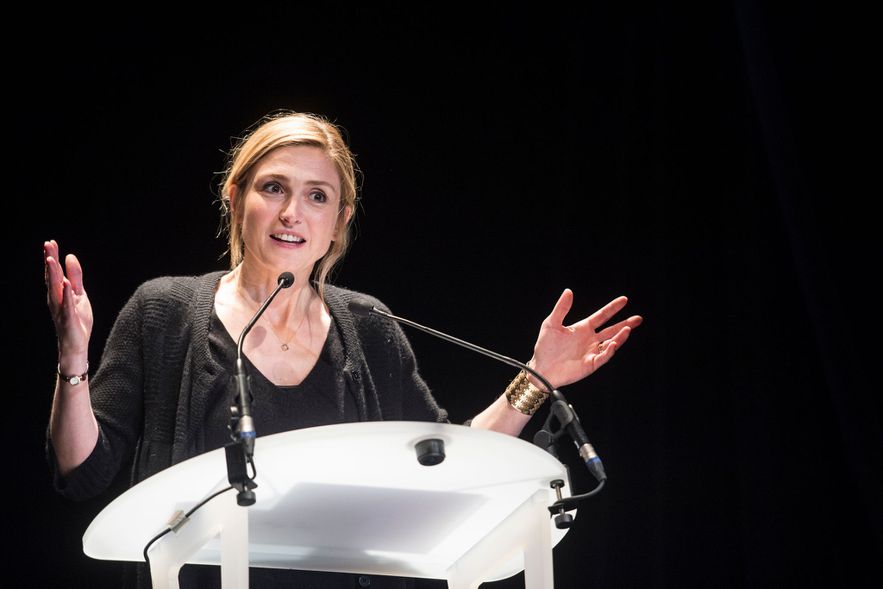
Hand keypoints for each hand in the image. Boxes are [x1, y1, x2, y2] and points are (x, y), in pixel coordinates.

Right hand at [44, 240, 92, 369]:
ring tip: (51, 259)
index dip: (52, 257)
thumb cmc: (77, 320)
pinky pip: (67, 306)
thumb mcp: (79, 295)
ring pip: (56, 290)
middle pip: (52, 277)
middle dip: (50, 261)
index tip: (50, 242)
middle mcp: (56, 300)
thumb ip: (76, 277)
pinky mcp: (69, 320)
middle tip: (47, 244)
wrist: (76, 345)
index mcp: (59, 293)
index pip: (55, 272)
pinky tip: (67, 284)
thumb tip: (70, 256)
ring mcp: (61, 310)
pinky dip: (66, 295)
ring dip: (54, 275)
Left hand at [529, 289, 641, 388]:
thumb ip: (561, 308)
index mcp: (583, 328)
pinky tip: (613, 343)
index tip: (624, 300)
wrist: (541, 369)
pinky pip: (603, 357)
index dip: (613, 308)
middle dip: (625, 324)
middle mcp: (590, 339)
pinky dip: (609, 351)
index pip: (602, 316)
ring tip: (628, 329)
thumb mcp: (551, 324)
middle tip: (638, 318)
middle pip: (611, 330)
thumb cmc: (545, 347)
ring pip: (611, 343)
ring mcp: (592, 352)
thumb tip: (568, 291)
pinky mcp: (590, 364)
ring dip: (620, 336)